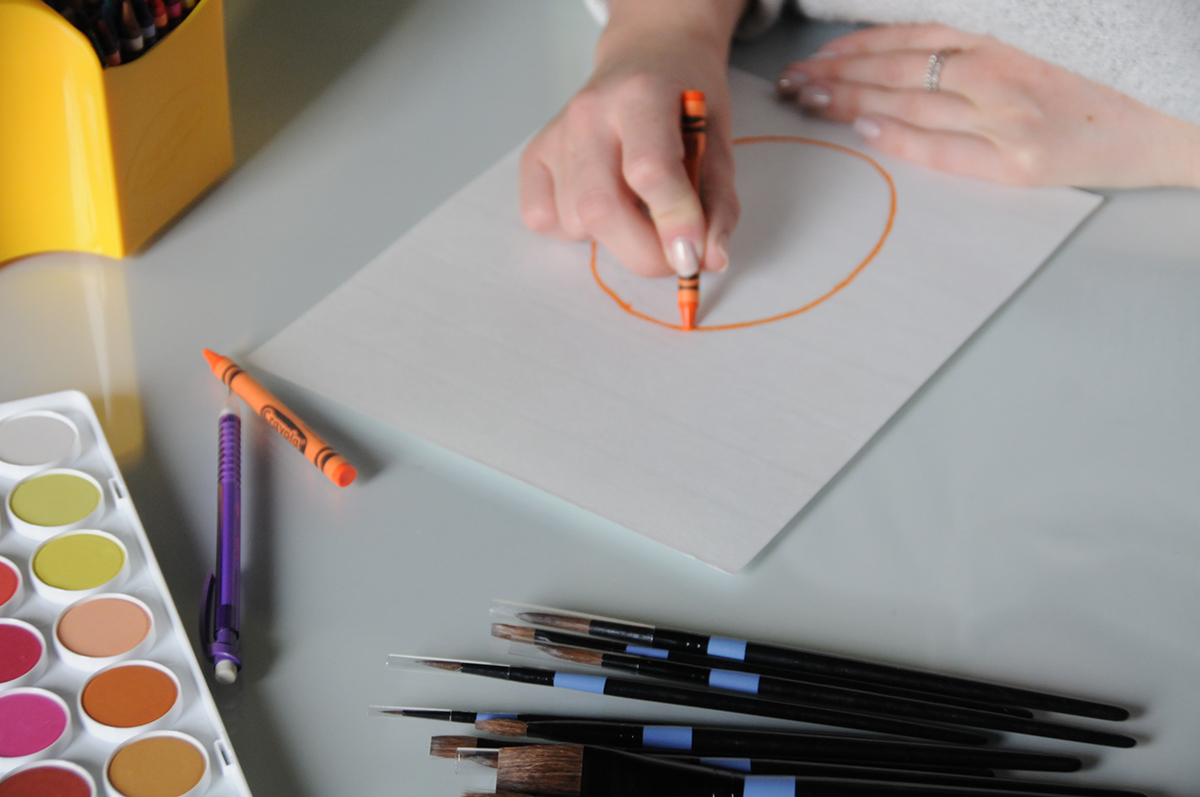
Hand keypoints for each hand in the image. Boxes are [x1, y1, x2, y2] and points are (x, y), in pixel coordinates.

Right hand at [519, 2, 743, 276]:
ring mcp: (556, 133)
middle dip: (642, 252)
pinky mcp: (534, 155)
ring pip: (575, 222)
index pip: (650, 170)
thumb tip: (709, 259)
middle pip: (601, 208)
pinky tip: (600, 201)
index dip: (673, 222)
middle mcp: (590, 112)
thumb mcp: (718, 140)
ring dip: (612, 236)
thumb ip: (717, 201)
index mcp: (642, 95)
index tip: (692, 258)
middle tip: (672, 259)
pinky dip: (574, 229)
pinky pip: (543, 219)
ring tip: (635, 204)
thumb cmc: (684, 98)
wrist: (648, 54)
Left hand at [777, 24, 1199, 188]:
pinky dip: (900, 135)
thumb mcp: (1042, 45)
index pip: (910, 38)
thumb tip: (915, 54)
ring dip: (851, 99)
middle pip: (899, 69)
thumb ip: (980, 47)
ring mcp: (1007, 117)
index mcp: (1004, 39)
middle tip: (793, 80)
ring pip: (910, 102)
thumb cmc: (1109, 80)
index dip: (857, 45)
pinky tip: (862, 127)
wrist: (1178, 116)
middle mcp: (999, 72)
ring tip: (808, 100)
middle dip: (837, 72)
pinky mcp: (1019, 162)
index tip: (818, 54)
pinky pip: (944, 148)